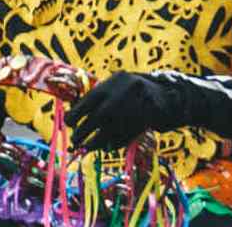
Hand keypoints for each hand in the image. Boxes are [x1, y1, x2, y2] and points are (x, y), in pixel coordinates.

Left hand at [66, 72, 183, 151]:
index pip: (81, 108)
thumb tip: (69, 117)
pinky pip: (118, 142)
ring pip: (102, 137)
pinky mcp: (138, 127)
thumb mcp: (113, 84)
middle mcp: (117, 101)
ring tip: (87, 146)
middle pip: (89, 124)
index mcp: (108, 87)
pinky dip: (111, 145)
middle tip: (75, 140)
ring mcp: (128, 115)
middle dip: (79, 135)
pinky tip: (108, 143)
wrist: (162, 93)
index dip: (71, 119)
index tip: (70, 124)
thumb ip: (94, 97)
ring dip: (92, 144)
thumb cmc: (130, 89)